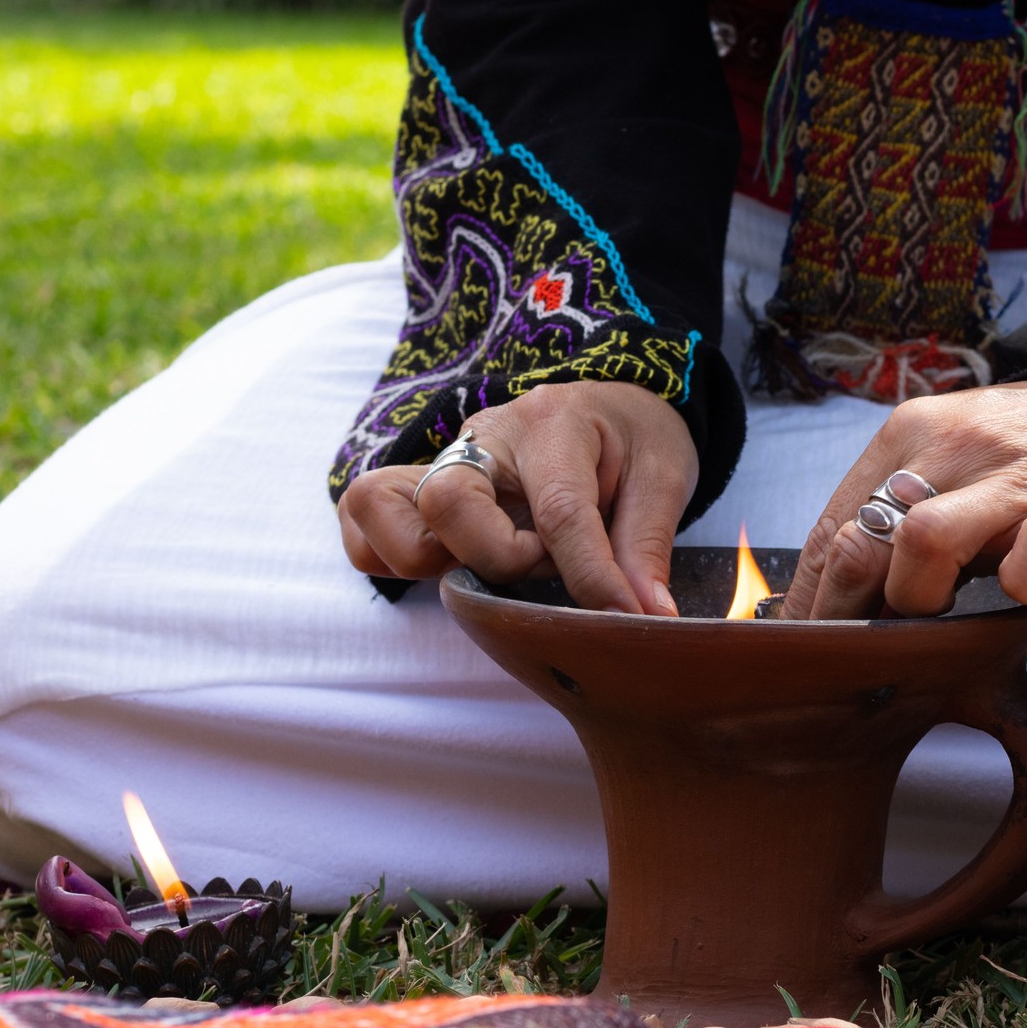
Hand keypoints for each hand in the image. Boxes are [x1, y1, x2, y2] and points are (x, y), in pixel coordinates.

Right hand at [336, 381, 695, 614]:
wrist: (606, 407)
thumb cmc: (632, 440)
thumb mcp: (663, 478)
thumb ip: (647, 547)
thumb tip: (649, 619)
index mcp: (552, 424)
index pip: (559, 512)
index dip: (592, 577)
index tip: (626, 619)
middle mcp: (482, 438)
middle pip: (445, 503)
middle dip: (497, 558)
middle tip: (543, 563)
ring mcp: (438, 461)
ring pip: (377, 507)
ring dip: (434, 559)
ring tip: (493, 564)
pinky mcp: (412, 489)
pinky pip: (363, 529)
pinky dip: (392, 559)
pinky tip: (457, 564)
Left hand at [783, 381, 1026, 619]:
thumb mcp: (950, 464)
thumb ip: (897, 512)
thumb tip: (834, 589)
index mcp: (911, 434)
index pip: (833, 524)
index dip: (812, 596)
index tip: (806, 643)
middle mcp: (954, 446)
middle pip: (863, 537)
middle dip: (849, 610)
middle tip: (860, 653)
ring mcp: (1016, 477)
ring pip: (925, 539)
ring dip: (919, 597)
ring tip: (944, 614)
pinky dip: (1021, 584)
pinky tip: (1023, 591)